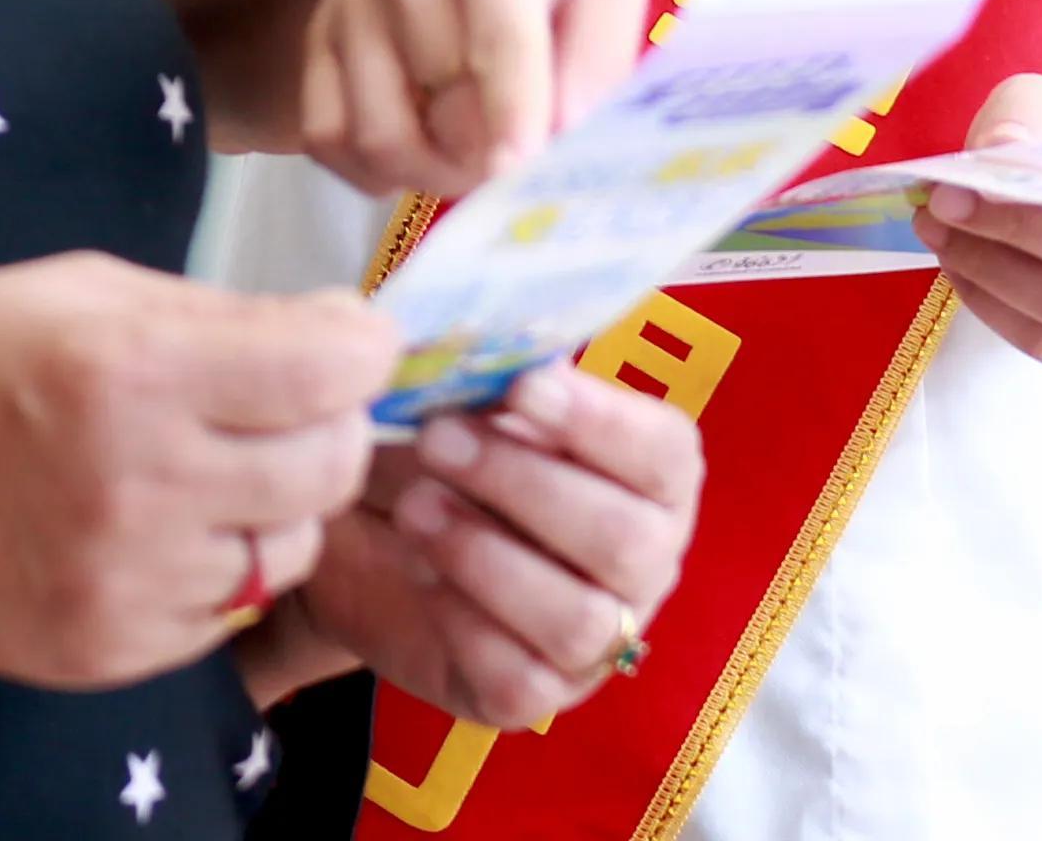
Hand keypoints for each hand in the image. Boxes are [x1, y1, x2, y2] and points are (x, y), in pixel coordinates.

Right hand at [0, 256, 391, 689]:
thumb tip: (343, 330)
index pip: (329, 368)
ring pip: (295, 544)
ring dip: (279, 500)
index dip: (360, 344)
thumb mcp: (83, 289)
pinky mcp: (115, 649)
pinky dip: (220, 562)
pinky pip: (232, 607)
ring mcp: (129, 580)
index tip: (348, 337)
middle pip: (331, 462)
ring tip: (213, 464)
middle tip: (289, 400)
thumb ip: (221, 314)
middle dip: (332, 420)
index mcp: (132, 368)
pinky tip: (161, 522)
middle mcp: (141, 482)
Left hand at [291, 360, 700, 729]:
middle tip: (438, 438)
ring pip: (578, 619)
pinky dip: (463, 621)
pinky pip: (519, 679)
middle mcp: (645, 563)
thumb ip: (498, 377)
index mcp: (654, 477)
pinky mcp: (536, 696)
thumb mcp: (476, 400)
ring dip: (488, 556)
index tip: (524, 387)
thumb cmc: (455, 452)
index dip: (599, 423)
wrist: (378, 535)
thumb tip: (490, 346)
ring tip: (416, 507)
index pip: (662, 455)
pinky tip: (419, 571)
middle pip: (623, 541)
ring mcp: (598, 641)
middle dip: (524, 485)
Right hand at [293, 0, 646, 198]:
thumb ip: (599, 48)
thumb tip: (565, 136)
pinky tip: (417, 157)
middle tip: (524, 160)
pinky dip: (369, 171)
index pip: (498, 35)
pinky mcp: (323, 30)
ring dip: (430, 177)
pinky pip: (324, 133)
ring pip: (374, 132)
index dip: (509, 110)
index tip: (516, 169)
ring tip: (474, 162)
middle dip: (488, 158)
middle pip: (441, 102)